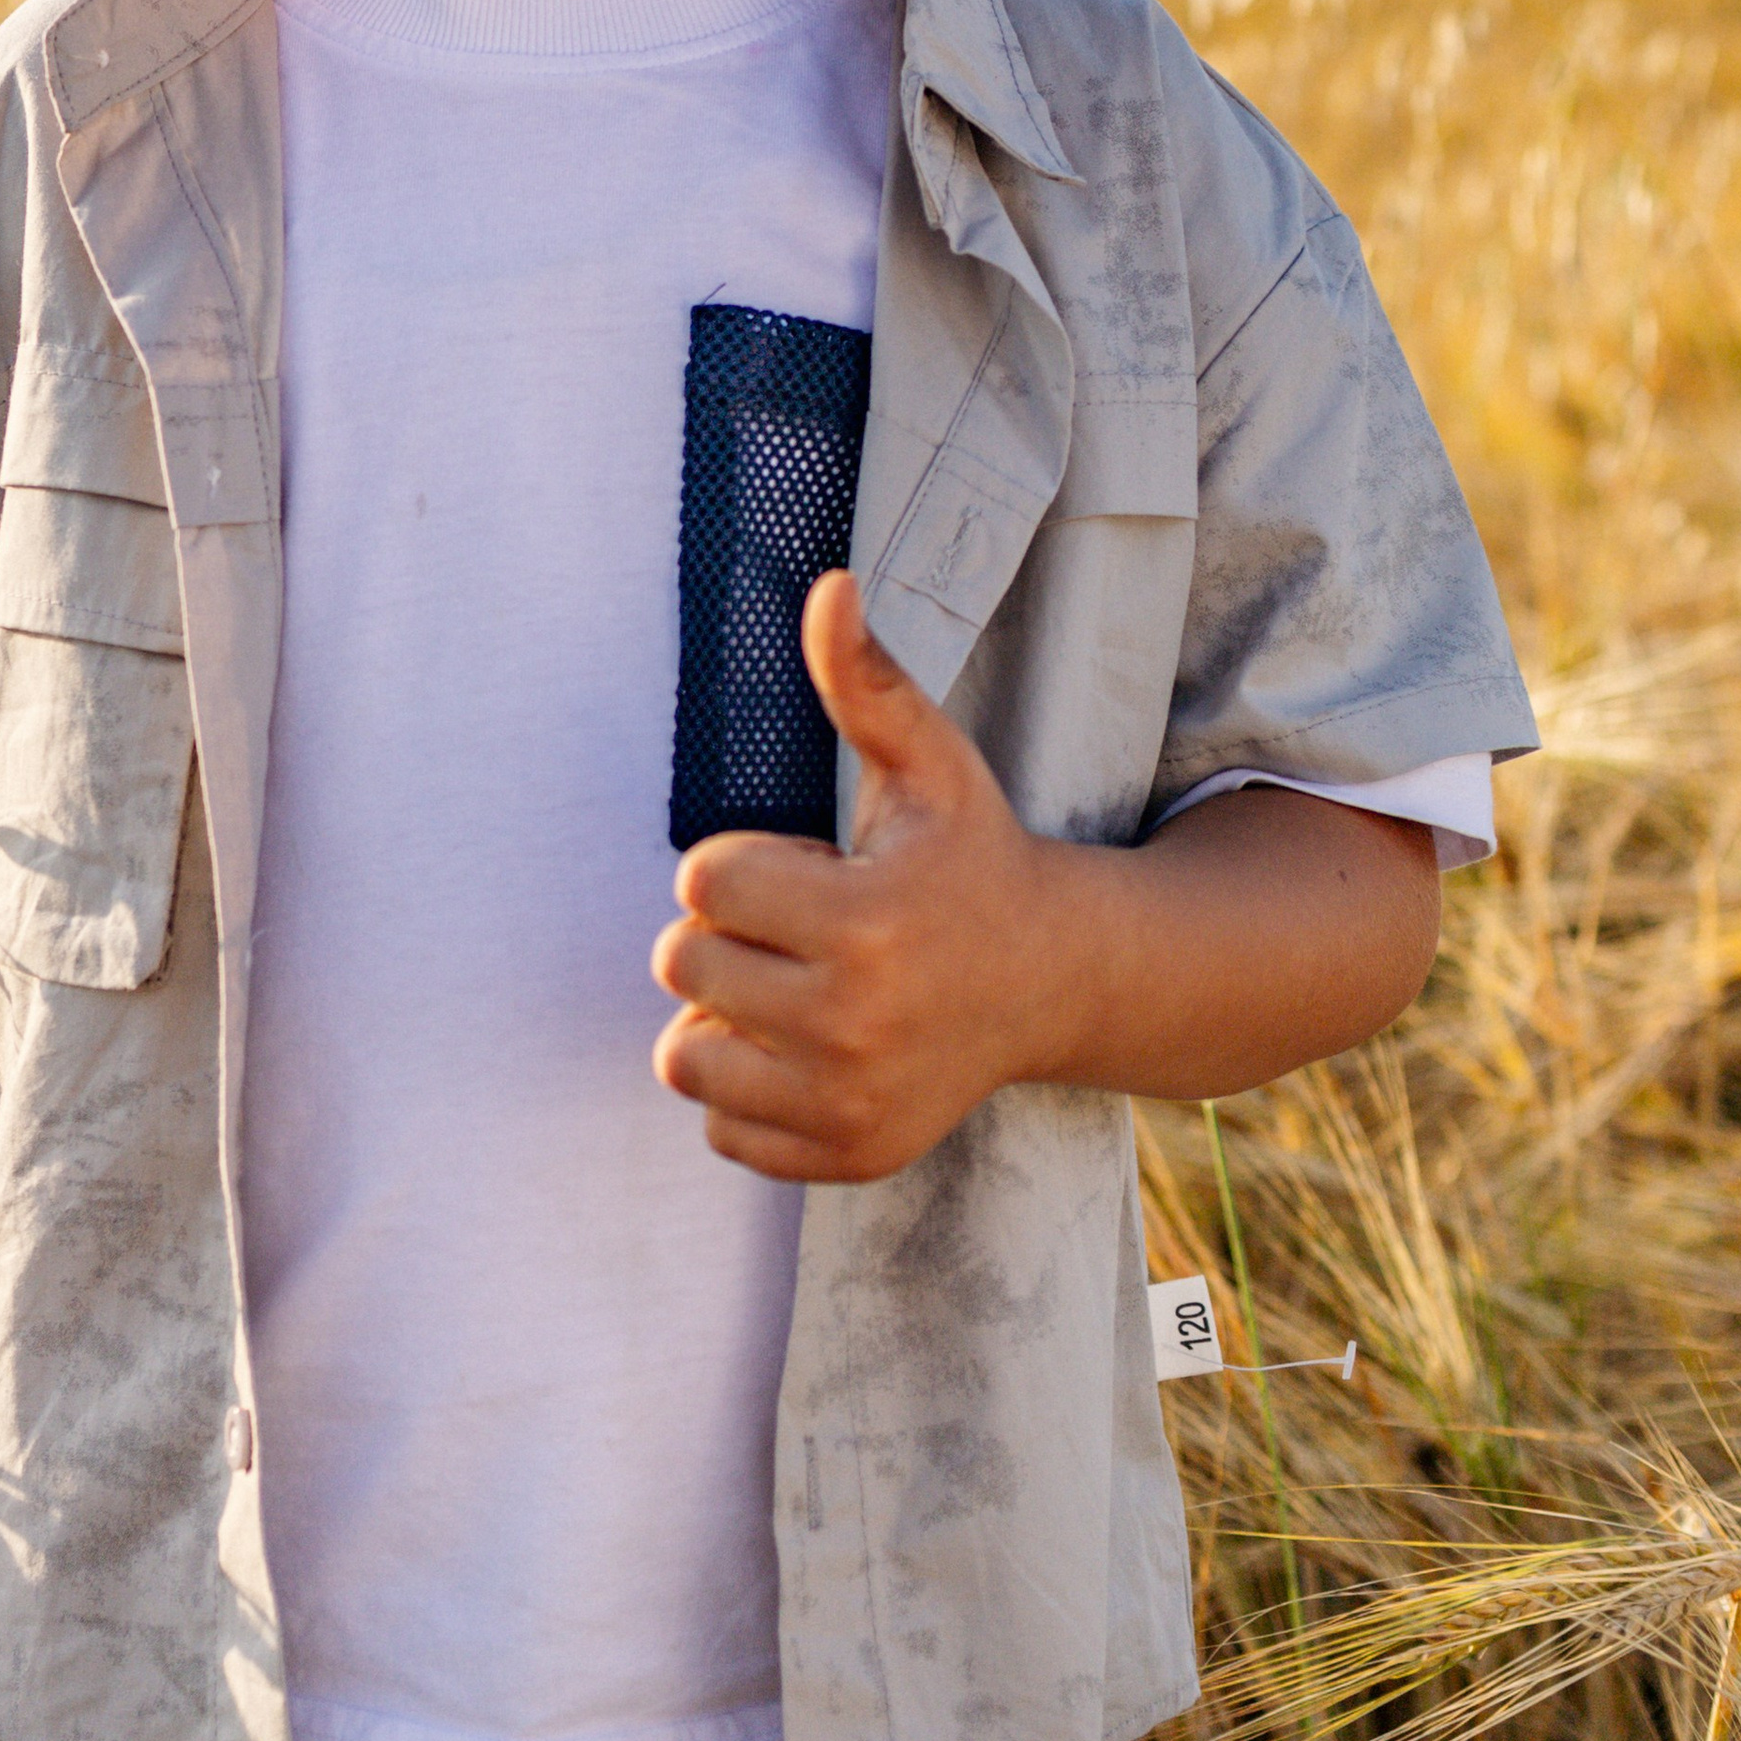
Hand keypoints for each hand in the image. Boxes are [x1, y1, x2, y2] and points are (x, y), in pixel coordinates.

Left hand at [651, 568, 1052, 1182]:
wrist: (1057, 981)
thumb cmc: (972, 857)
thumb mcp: (930, 764)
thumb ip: (867, 681)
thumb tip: (829, 584)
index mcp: (865, 922)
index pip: (700, 883)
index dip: (740, 863)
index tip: (805, 867)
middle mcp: (855, 1024)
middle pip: (683, 965)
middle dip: (727, 935)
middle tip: (804, 928)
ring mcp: (849, 1102)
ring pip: (684, 1058)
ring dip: (721, 1018)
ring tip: (796, 989)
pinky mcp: (847, 1155)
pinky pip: (721, 1129)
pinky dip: (748, 1091)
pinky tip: (812, 1050)